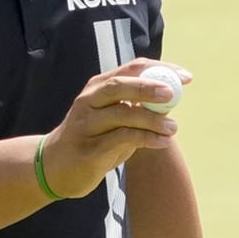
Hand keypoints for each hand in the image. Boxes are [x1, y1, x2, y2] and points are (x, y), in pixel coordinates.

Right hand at [41, 58, 192, 198]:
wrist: (54, 168)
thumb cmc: (91, 139)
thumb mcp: (110, 118)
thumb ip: (134, 108)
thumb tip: (171, 100)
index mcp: (97, 88)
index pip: (131, 69)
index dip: (160, 69)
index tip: (184, 76)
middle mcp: (88, 101)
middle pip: (120, 86)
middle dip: (148, 88)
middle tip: (172, 94)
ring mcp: (86, 124)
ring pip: (122, 114)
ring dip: (152, 120)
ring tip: (173, 128)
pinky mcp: (89, 149)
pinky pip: (121, 139)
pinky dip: (146, 139)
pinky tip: (162, 142)